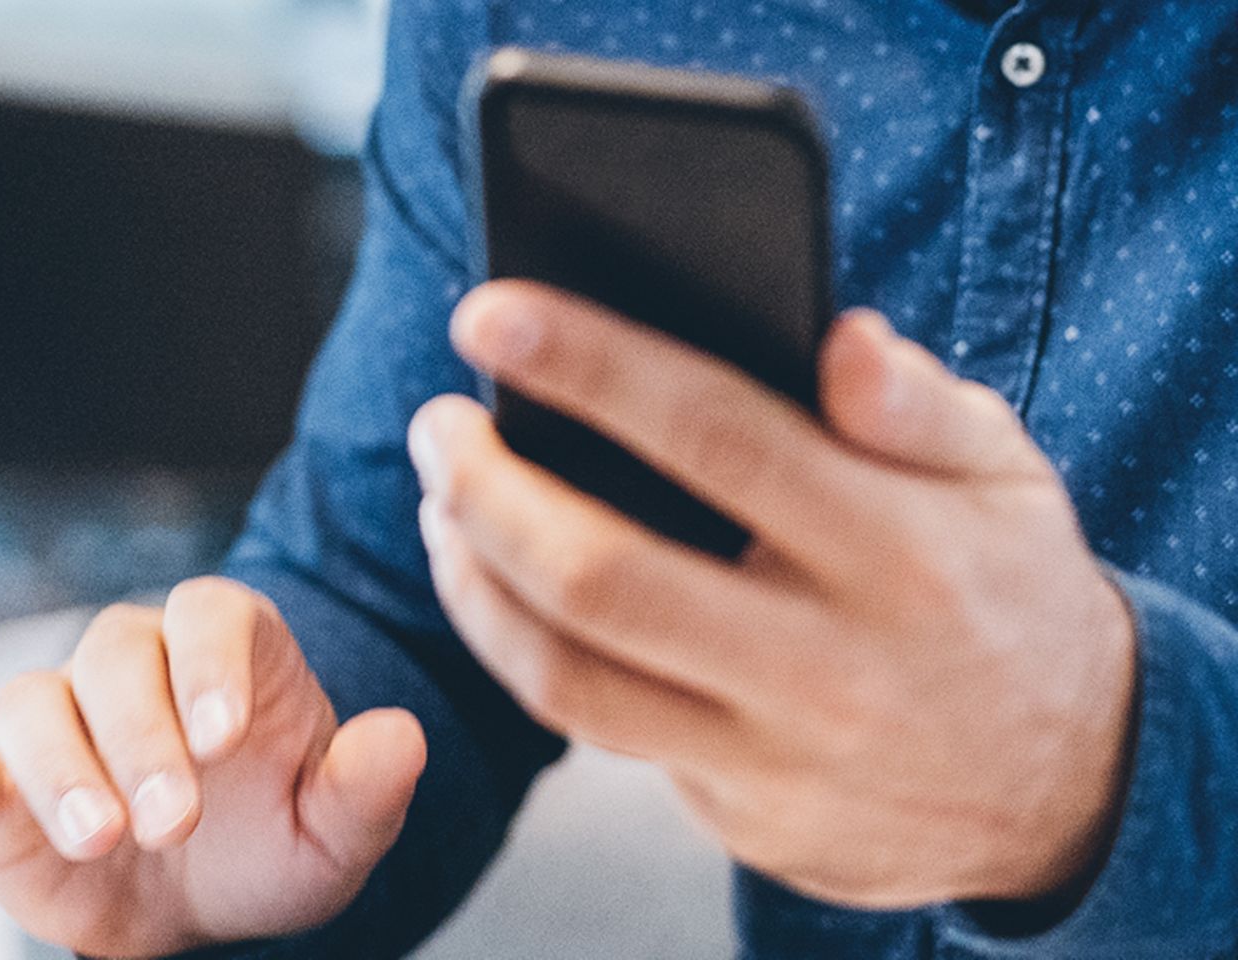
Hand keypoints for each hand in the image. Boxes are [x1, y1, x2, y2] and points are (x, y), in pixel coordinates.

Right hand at [0, 577, 425, 958]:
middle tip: (173, 822)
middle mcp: (139, 665)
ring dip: (57, 766)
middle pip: (115, 654)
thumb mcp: (337, 831)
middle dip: (141, 736)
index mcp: (228, 650)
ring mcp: (62, 717)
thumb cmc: (275, 842)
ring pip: (30, 698)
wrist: (206, 902)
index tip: (226, 736)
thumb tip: (402, 738)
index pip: (210, 613)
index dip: (211, 662)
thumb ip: (368, 786)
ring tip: (100, 836)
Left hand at [408, 281, 1135, 908]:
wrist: (1063, 789)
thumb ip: (920, 406)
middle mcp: (828, 663)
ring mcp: (777, 758)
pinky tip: (504, 593)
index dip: (591, 366)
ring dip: (474, 586)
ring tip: (442, 510)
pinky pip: (605, 735)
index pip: (717, 435)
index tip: (491, 313)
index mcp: (898, 549)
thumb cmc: (1011, 597)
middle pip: (605, 576)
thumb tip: (837, 337)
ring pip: (570, 680)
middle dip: (488, 490)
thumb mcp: (1008, 479)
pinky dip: (531, 656)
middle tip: (437, 429)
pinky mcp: (741, 818)